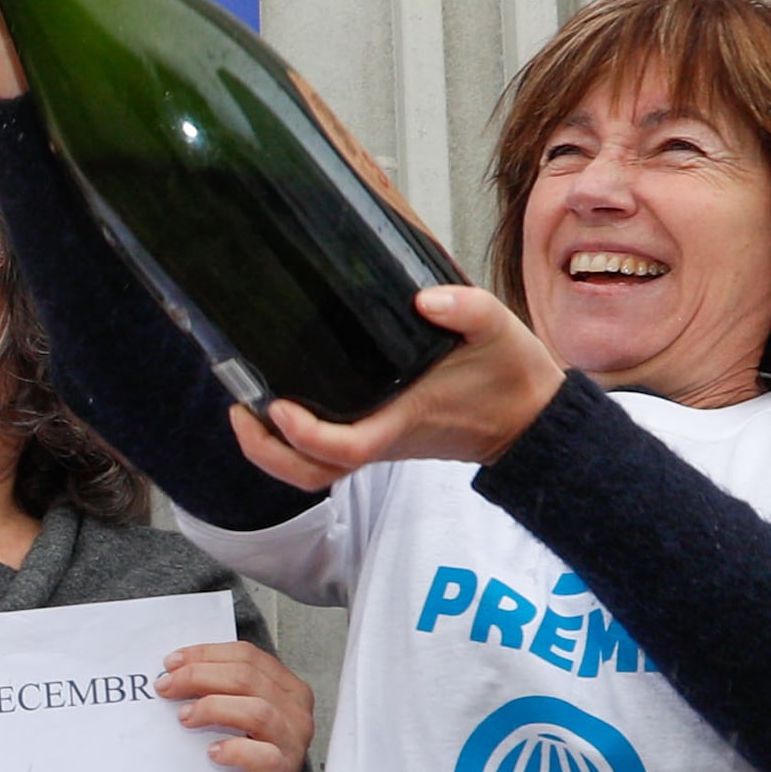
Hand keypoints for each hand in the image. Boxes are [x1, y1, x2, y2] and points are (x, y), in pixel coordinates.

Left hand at [165, 639, 316, 771]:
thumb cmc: (251, 752)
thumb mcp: (240, 711)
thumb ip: (220, 688)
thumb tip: (175, 671)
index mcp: (285, 686)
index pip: (247, 655)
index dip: (206, 654)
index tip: (172, 662)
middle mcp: (294, 709)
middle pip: (247, 677)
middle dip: (199, 676)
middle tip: (167, 686)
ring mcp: (292, 740)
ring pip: (256, 710)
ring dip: (213, 708)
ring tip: (185, 717)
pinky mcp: (283, 771)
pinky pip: (262, 755)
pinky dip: (233, 749)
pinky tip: (212, 751)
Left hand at [225, 285, 567, 491]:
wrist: (531, 417)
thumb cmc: (512, 376)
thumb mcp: (497, 328)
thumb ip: (465, 310)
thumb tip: (424, 298)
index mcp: (406, 420)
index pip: (346, 447)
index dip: (305, 436)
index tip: (278, 407)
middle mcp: (385, 439)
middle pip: (313, 473)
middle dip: (267, 453)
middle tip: (239, 411)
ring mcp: (380, 442)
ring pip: (314, 470)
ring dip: (272, 450)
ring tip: (246, 407)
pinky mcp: (380, 435)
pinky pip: (326, 454)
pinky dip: (293, 439)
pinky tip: (277, 402)